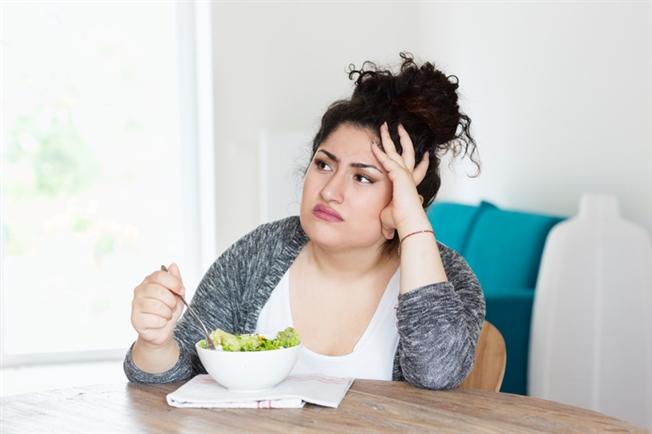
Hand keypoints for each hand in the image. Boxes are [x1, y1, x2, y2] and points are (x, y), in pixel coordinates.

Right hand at [131, 263, 184, 347]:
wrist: (163, 330)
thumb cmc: (168, 310)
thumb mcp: (176, 293)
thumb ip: (176, 279)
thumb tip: (173, 265)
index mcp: (150, 281)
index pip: (160, 275)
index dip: (173, 283)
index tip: (181, 290)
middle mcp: (140, 290)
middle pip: (158, 291)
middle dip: (171, 300)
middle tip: (173, 306)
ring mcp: (135, 304)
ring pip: (156, 306)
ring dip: (167, 313)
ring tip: (167, 315)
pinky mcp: (135, 319)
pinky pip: (153, 319)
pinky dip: (162, 322)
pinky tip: (160, 322)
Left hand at [370, 122, 429, 238]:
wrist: (409, 222)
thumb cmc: (402, 222)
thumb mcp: (392, 218)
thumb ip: (388, 221)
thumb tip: (386, 233)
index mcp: (410, 184)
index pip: (417, 168)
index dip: (421, 161)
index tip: (425, 154)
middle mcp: (409, 176)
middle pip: (407, 152)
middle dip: (403, 139)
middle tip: (400, 127)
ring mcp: (403, 173)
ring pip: (396, 150)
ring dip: (389, 138)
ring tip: (384, 125)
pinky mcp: (397, 174)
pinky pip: (385, 159)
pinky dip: (379, 151)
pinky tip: (372, 144)